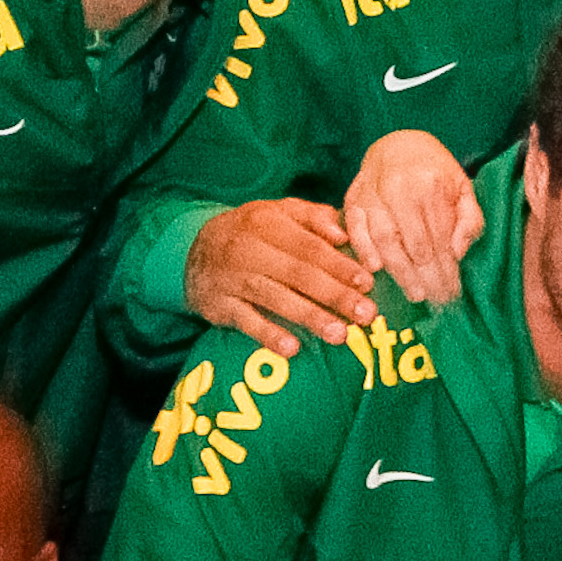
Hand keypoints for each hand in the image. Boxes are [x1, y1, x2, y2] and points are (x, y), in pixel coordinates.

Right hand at [186, 199, 375, 355]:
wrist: (194, 251)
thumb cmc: (252, 233)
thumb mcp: (278, 213)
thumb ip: (314, 217)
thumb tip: (344, 234)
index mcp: (268, 223)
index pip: (309, 247)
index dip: (339, 265)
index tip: (367, 282)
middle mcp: (248, 249)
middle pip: (298, 274)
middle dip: (334, 295)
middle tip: (366, 314)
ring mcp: (232, 279)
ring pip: (276, 298)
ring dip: (309, 317)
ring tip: (339, 335)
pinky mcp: (219, 306)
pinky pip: (245, 321)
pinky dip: (268, 334)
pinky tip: (292, 348)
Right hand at [344, 130, 481, 306]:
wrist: (398, 144)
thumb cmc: (434, 171)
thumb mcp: (462, 188)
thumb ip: (469, 219)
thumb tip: (458, 253)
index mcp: (430, 186)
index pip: (439, 240)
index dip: (446, 271)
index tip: (453, 294)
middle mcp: (399, 189)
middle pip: (413, 245)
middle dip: (426, 279)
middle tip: (436, 301)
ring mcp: (373, 194)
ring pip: (385, 241)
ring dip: (399, 272)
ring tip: (414, 293)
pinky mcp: (353, 199)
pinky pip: (354, 229)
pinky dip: (362, 250)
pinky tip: (374, 270)